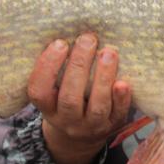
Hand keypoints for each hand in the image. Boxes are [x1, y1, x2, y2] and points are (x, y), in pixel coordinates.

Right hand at [27, 32, 131, 163]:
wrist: (80, 136)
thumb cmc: (64, 98)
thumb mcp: (53, 88)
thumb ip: (56, 68)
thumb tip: (68, 27)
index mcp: (47, 107)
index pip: (39, 90)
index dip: (47, 67)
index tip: (59, 43)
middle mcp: (66, 120)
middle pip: (70, 97)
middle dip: (79, 66)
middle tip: (88, 39)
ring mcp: (90, 126)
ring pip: (97, 107)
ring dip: (103, 78)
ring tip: (109, 52)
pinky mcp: (112, 125)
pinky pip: (118, 114)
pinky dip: (121, 99)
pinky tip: (124, 82)